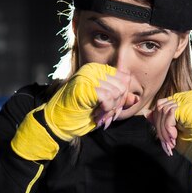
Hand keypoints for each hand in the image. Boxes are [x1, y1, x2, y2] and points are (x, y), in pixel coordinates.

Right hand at [11, 63, 135, 160]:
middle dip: (118, 104)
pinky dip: (106, 109)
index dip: (123, 96)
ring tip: (100, 115)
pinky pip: (108, 97)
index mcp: (97, 70)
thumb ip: (118, 100)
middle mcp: (93, 69)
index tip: (113, 109)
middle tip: (106, 115)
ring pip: (117, 92)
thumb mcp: (103, 106)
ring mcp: (87, 76)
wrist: (57, 122)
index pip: (124, 78)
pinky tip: (97, 114)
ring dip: (111, 109)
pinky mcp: (85, 86)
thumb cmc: (79, 113)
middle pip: (122, 85)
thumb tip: (135, 98)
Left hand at [149, 90, 191, 192]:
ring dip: (164, 132)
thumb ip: (163, 122)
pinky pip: (168, 115)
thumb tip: (147, 113)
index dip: (159, 125)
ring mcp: (191, 100)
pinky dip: (167, 130)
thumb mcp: (177, 132)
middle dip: (160, 129)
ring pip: (163, 111)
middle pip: (160, 107)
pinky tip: (174, 140)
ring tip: (172, 145)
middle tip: (168, 146)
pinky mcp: (191, 107)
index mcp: (187, 101)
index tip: (167, 142)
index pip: (163, 105)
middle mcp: (190, 97)